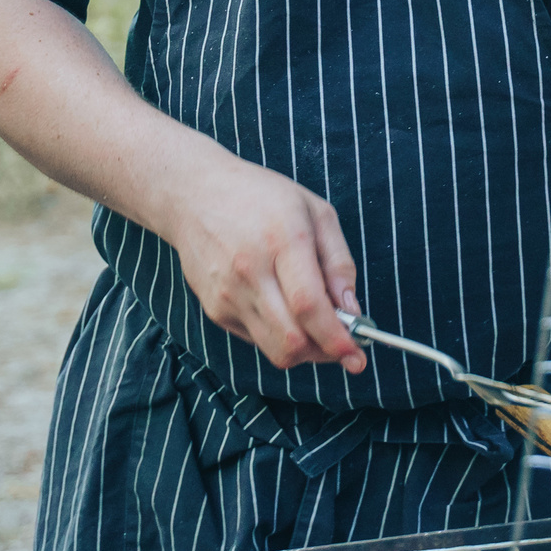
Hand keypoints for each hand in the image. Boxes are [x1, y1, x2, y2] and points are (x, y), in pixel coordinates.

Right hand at [158, 154, 367, 375]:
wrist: (193, 195)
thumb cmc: (261, 197)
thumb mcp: (315, 212)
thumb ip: (339, 262)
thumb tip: (352, 310)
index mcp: (282, 240)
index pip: (309, 306)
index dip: (336, 338)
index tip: (357, 355)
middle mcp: (250, 271)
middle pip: (292, 340)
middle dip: (325, 352)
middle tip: (342, 343)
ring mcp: (228, 294)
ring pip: (274, 350)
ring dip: (304, 351)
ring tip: (316, 328)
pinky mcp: (214, 309)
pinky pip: (256, 340)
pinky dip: (278, 336)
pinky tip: (283, 310)